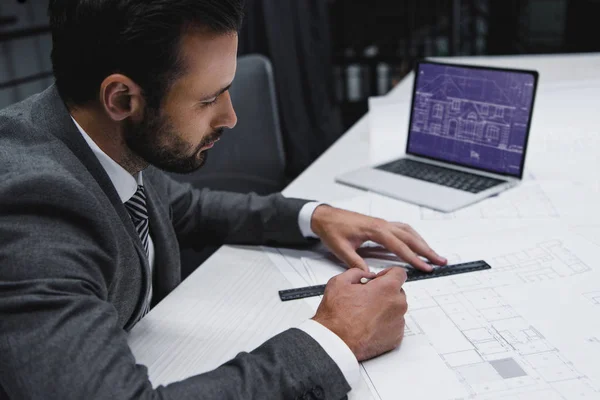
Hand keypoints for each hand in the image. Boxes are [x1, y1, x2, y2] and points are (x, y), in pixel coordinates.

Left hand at [311, 205, 446, 271]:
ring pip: (408, 232)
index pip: (399, 246)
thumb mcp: (341, 249)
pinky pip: (402, 229)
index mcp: (374, 230)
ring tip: (434, 254)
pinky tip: (417, 244)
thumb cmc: (332, 230)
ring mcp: (382, 223)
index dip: (413, 258)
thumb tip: (370, 276)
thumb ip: (355, 263)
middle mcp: (382, 225)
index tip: (425, 267)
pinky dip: (413, 237)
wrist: (324, 216)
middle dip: (426, 250)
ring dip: (422, 242)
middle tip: (440, 261)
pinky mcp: (380, 225)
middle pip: (410, 237)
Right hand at [312, 267, 407, 360]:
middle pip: (398, 292)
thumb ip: (356, 272)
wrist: (336, 343)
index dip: (388, 273)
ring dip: (385, 309)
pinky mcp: (396, 338)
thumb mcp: (340, 282)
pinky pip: (394, 325)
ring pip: (396, 309)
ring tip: (365, 314)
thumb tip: (364, 275)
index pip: (400, 273)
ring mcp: (398, 322)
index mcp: (387, 288)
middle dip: (385, 292)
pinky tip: (368, 325)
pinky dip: (385, 324)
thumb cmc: (337, 315)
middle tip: (367, 298)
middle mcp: (398, 304)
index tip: (380, 279)